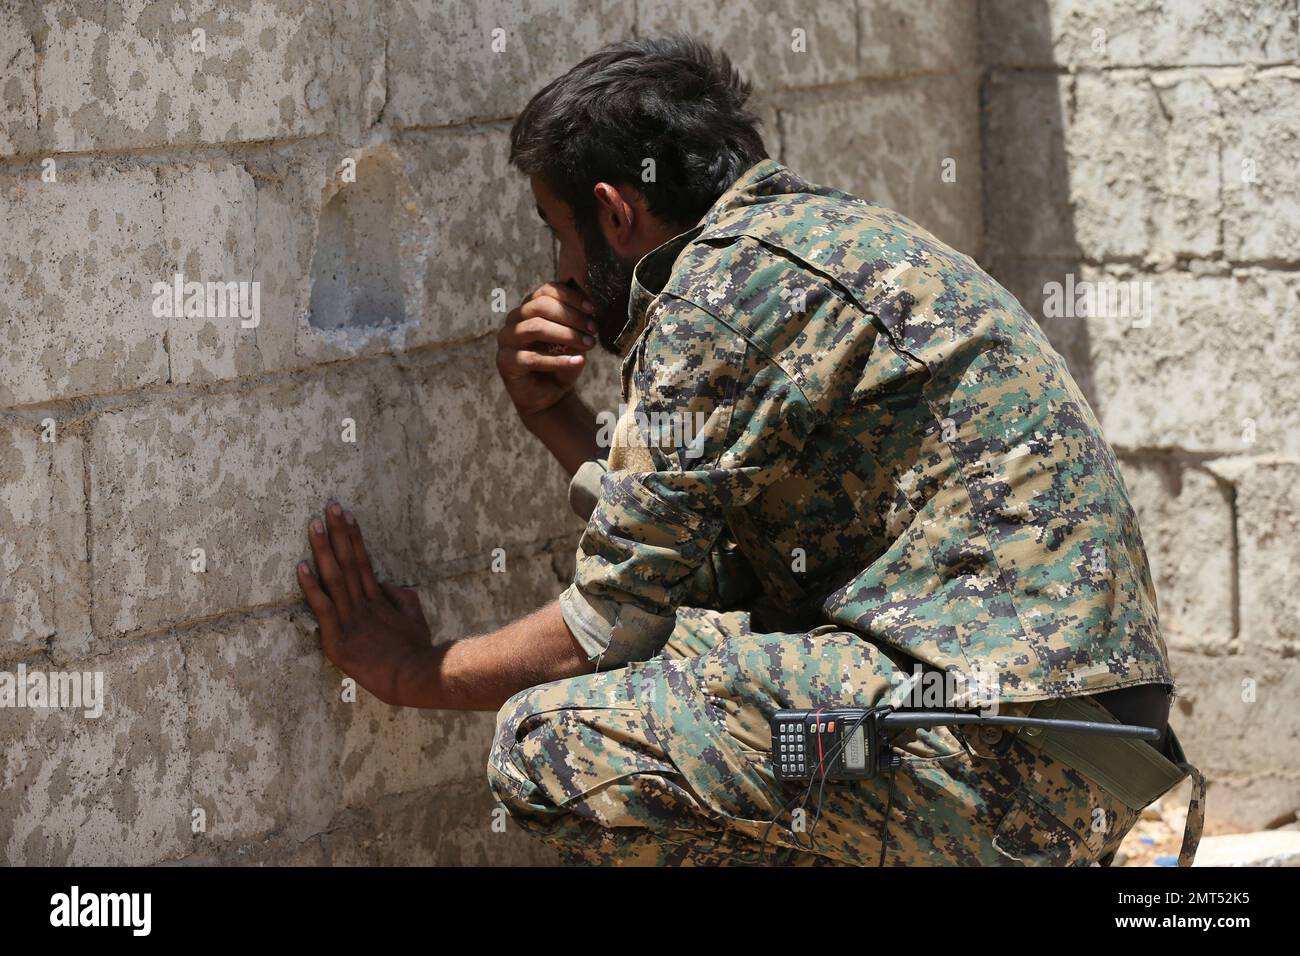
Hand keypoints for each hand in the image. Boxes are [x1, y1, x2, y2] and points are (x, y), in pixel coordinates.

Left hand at [296, 502, 432, 706]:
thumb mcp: (414, 619)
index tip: (346, 516)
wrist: (413, 678)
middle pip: (348, 562)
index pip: (363, 562)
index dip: (354, 538)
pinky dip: (311, 588)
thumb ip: (401, 599)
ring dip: (322, 550)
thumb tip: (388, 583)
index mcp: (378, 600)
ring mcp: (350, 620)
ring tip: (314, 525)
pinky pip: (323, 608)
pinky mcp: (339, 639)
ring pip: (334, 578)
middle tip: (330, 506)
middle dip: (338, 533)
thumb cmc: (415, 653)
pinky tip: (301, 567)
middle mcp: (363, 604)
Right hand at [496, 281, 597, 420]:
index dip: (570, 297)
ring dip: (566, 334)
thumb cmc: (561, 362)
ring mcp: (507, 340)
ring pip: (535, 327)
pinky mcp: (506, 362)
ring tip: (588, 344)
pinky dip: (558, 360)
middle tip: (593, 329)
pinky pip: (533, 358)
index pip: (546, 291)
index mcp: (529, 308)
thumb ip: (578, 322)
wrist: (549, 396)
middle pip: (540, 306)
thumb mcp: (574, 339)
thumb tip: (589, 306)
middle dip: (571, 316)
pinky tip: (577, 361)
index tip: (591, 309)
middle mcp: (514, 320)